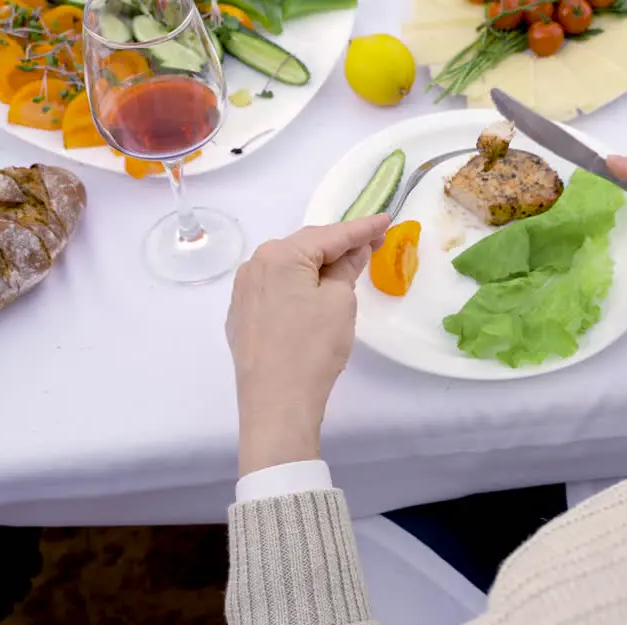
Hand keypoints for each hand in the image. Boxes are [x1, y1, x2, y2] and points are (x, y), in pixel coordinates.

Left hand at [226, 214, 390, 476]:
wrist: (276, 402)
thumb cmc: (313, 348)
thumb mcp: (340, 302)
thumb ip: (346, 268)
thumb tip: (353, 251)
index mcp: (280, 254)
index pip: (330, 234)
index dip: (362, 228)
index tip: (385, 219)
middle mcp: (255, 264)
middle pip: (305, 247)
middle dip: (337, 246)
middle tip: (370, 245)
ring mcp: (243, 291)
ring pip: (288, 268)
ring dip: (316, 267)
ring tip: (344, 270)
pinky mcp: (241, 316)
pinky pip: (274, 289)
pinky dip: (296, 287)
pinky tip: (311, 296)